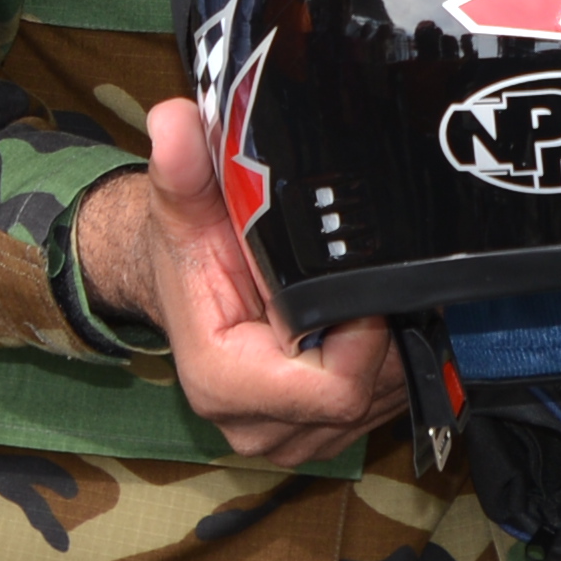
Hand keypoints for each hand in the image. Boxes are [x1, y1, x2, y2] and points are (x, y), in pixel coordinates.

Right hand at [86, 100, 402, 465]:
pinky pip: (380, 408)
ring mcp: (290, 438)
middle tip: (366, 282)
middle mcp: (257, 426)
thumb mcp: (183, 204)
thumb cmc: (188, 252)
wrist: (180, 285)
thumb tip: (174, 122)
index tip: (359, 286)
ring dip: (386, 352)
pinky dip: (383, 366)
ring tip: (359, 297)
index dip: (364, 336)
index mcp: (224, 383)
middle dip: (380, 337)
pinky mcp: (317, 435)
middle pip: (366, 395)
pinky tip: (362, 322)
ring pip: (382, 402)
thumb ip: (182, 168)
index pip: (334, 389)